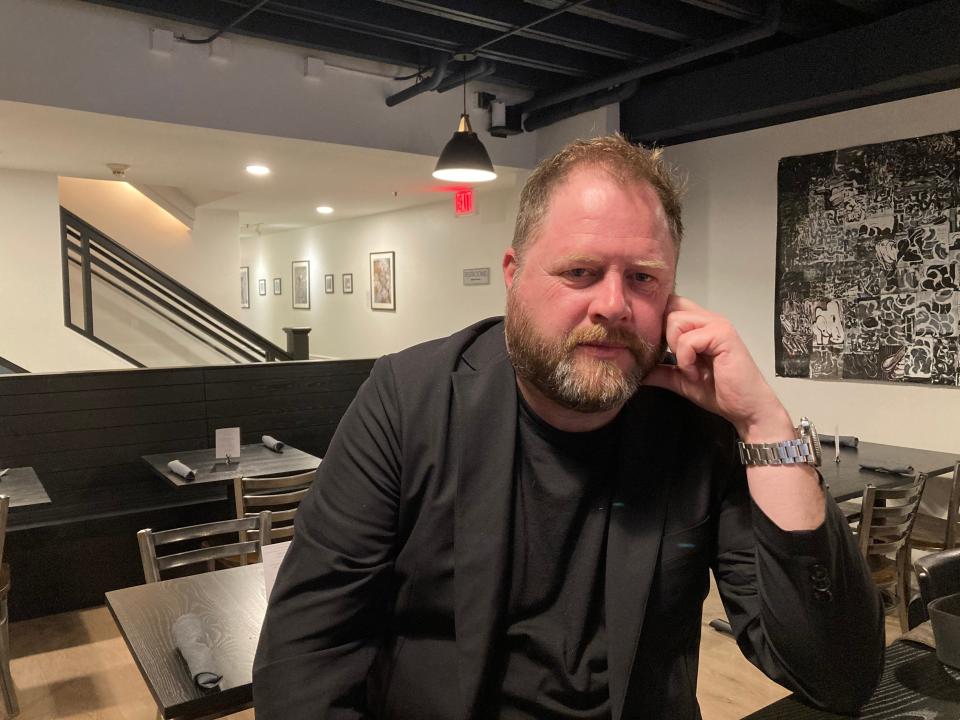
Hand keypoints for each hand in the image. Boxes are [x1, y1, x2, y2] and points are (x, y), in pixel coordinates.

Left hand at [642, 295, 789, 440]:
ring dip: (677, 351)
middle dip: (665, 338)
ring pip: (674, 321)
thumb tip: (638, 369)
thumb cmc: (720, 392)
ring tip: (690, 369)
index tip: (661, 348)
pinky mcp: (723, 334)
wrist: (745, 408)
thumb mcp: (682, 380)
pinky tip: (697, 373)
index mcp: (700, 325)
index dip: (659, 321)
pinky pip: (687, 340)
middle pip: (669, 308)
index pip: (672, 304)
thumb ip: (662, 370)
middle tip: (679, 362)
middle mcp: (709, 319)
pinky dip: (686, 360)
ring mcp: (717, 324)